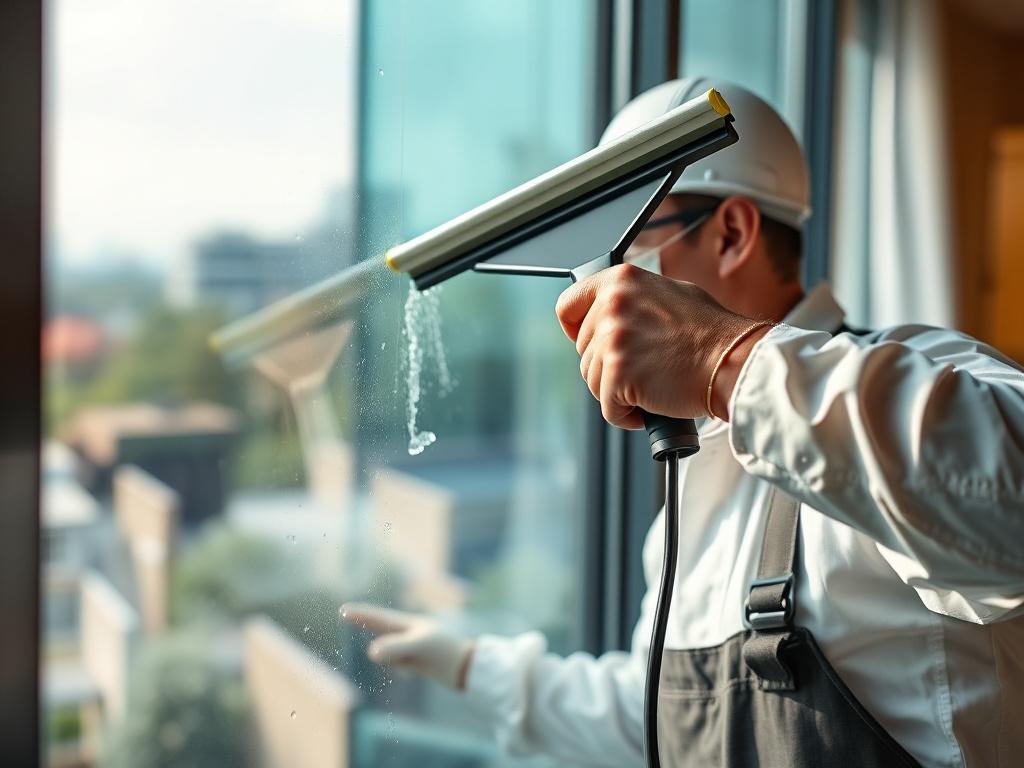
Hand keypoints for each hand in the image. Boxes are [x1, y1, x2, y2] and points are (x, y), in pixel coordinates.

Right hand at [340, 603, 474, 690]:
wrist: (465, 668)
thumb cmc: (444, 652)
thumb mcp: (418, 648)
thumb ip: (395, 648)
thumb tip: (370, 652)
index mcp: (410, 623)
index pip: (379, 617)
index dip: (361, 614)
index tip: (343, 609)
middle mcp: (410, 632)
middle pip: (382, 628)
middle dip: (365, 622)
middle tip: (346, 613)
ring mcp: (413, 647)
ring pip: (390, 650)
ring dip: (391, 654)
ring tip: (412, 658)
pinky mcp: (418, 661)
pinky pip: (399, 662)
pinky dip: (400, 665)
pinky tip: (417, 668)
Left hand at [555, 264, 762, 426]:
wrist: (734, 361)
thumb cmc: (712, 333)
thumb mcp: (669, 294)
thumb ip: (633, 300)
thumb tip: (613, 312)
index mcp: (620, 281)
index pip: (567, 305)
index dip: (574, 330)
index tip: (588, 343)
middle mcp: (612, 305)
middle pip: (583, 352)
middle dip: (609, 367)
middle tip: (644, 368)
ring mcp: (613, 339)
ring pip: (593, 382)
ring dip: (619, 392)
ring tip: (653, 384)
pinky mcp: (618, 373)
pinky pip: (608, 408)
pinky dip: (627, 415)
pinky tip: (652, 404)